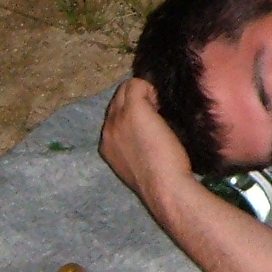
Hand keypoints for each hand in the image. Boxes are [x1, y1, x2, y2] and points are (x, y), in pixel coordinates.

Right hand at [99, 77, 191, 205]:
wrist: (164, 187)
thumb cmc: (161, 181)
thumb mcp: (139, 163)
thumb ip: (135, 145)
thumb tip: (146, 131)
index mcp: (107, 145)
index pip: (115, 115)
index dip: (133, 112)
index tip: (152, 119)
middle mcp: (107, 129)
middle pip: (118, 98)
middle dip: (137, 100)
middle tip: (158, 112)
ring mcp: (117, 118)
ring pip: (126, 88)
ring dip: (144, 94)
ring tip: (160, 110)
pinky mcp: (133, 109)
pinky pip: (137, 84)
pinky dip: (151, 89)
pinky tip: (162, 105)